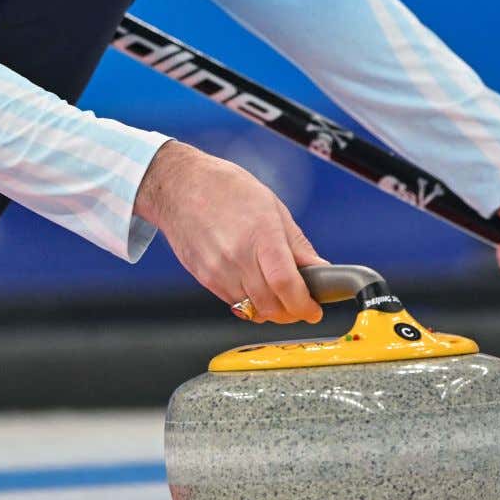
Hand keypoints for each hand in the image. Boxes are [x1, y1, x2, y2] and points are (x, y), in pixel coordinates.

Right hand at [134, 139, 324, 323]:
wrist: (180, 186)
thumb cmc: (226, 189)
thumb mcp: (272, 207)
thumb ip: (297, 244)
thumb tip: (319, 269)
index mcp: (261, 234)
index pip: (286, 284)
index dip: (304, 305)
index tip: (314, 310)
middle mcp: (238, 257)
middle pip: (271, 305)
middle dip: (292, 313)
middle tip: (302, 306)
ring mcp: (218, 271)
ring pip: (253, 310)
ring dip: (272, 311)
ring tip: (281, 297)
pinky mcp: (205, 278)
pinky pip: (235, 304)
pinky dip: (252, 304)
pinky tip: (257, 289)